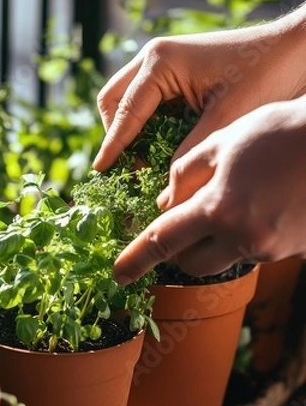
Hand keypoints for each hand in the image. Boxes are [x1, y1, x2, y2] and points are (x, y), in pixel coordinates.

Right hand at [93, 5, 305, 171]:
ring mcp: (162, 62)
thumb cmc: (267, 73)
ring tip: (146, 161)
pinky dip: (145, 125)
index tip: (100, 172)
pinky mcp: (173, 71)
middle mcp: (153, 57)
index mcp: (160, 62)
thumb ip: (189, 155)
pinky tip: (161, 145)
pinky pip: (145, 101)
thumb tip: (163, 195)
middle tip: (128, 165)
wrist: (297, 46)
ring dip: (129, 130)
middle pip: (112, 101)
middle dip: (115, 134)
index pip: (124, 112)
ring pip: (124, 101)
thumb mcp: (226, 118)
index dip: (112, 145)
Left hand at [113, 97, 305, 284]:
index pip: (162, 242)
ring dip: (214, 240)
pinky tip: (261, 203)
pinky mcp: (294, 251)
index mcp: (219, 210)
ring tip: (234, 198)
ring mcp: (273, 249)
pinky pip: (256, 250)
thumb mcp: (223, 142)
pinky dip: (245, 234)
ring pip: (225, 257)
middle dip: (179, 249)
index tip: (118, 274)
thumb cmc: (282, 132)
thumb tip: (164, 203)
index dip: (135, 259)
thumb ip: (184, 175)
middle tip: (183, 222)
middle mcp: (245, 238)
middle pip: (192, 263)